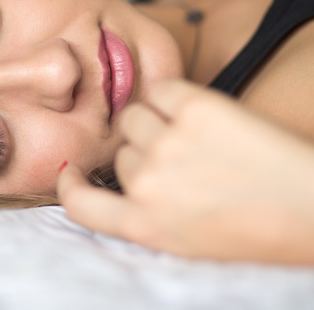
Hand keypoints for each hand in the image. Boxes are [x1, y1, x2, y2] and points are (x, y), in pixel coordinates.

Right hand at [58, 79, 313, 263]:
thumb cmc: (263, 230)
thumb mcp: (189, 244)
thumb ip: (148, 216)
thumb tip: (128, 183)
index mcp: (147, 226)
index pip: (82, 205)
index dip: (70, 186)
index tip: (71, 173)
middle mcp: (150, 185)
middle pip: (120, 153)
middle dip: (142, 153)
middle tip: (183, 160)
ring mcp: (170, 143)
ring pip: (134, 116)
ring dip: (153, 120)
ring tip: (193, 134)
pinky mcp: (197, 107)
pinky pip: (162, 88)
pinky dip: (172, 95)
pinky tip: (197, 110)